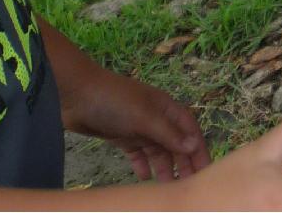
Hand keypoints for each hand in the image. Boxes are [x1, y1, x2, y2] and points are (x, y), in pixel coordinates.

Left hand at [57, 56, 209, 181]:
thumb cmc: (114, 101)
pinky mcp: (121, 136)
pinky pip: (137, 154)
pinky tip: (144, 178)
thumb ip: (168, 133)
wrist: (75, 95)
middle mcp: (155, 118)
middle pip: (175, 143)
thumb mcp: (143, 117)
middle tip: (188, 186)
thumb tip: (194, 146)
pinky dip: (142, 165)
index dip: (198, 150)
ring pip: (157, 151)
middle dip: (183, 162)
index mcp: (166, 108)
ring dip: (164, 167)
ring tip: (168, 187)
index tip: (205, 171)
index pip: (189, 130)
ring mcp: (138, 127)